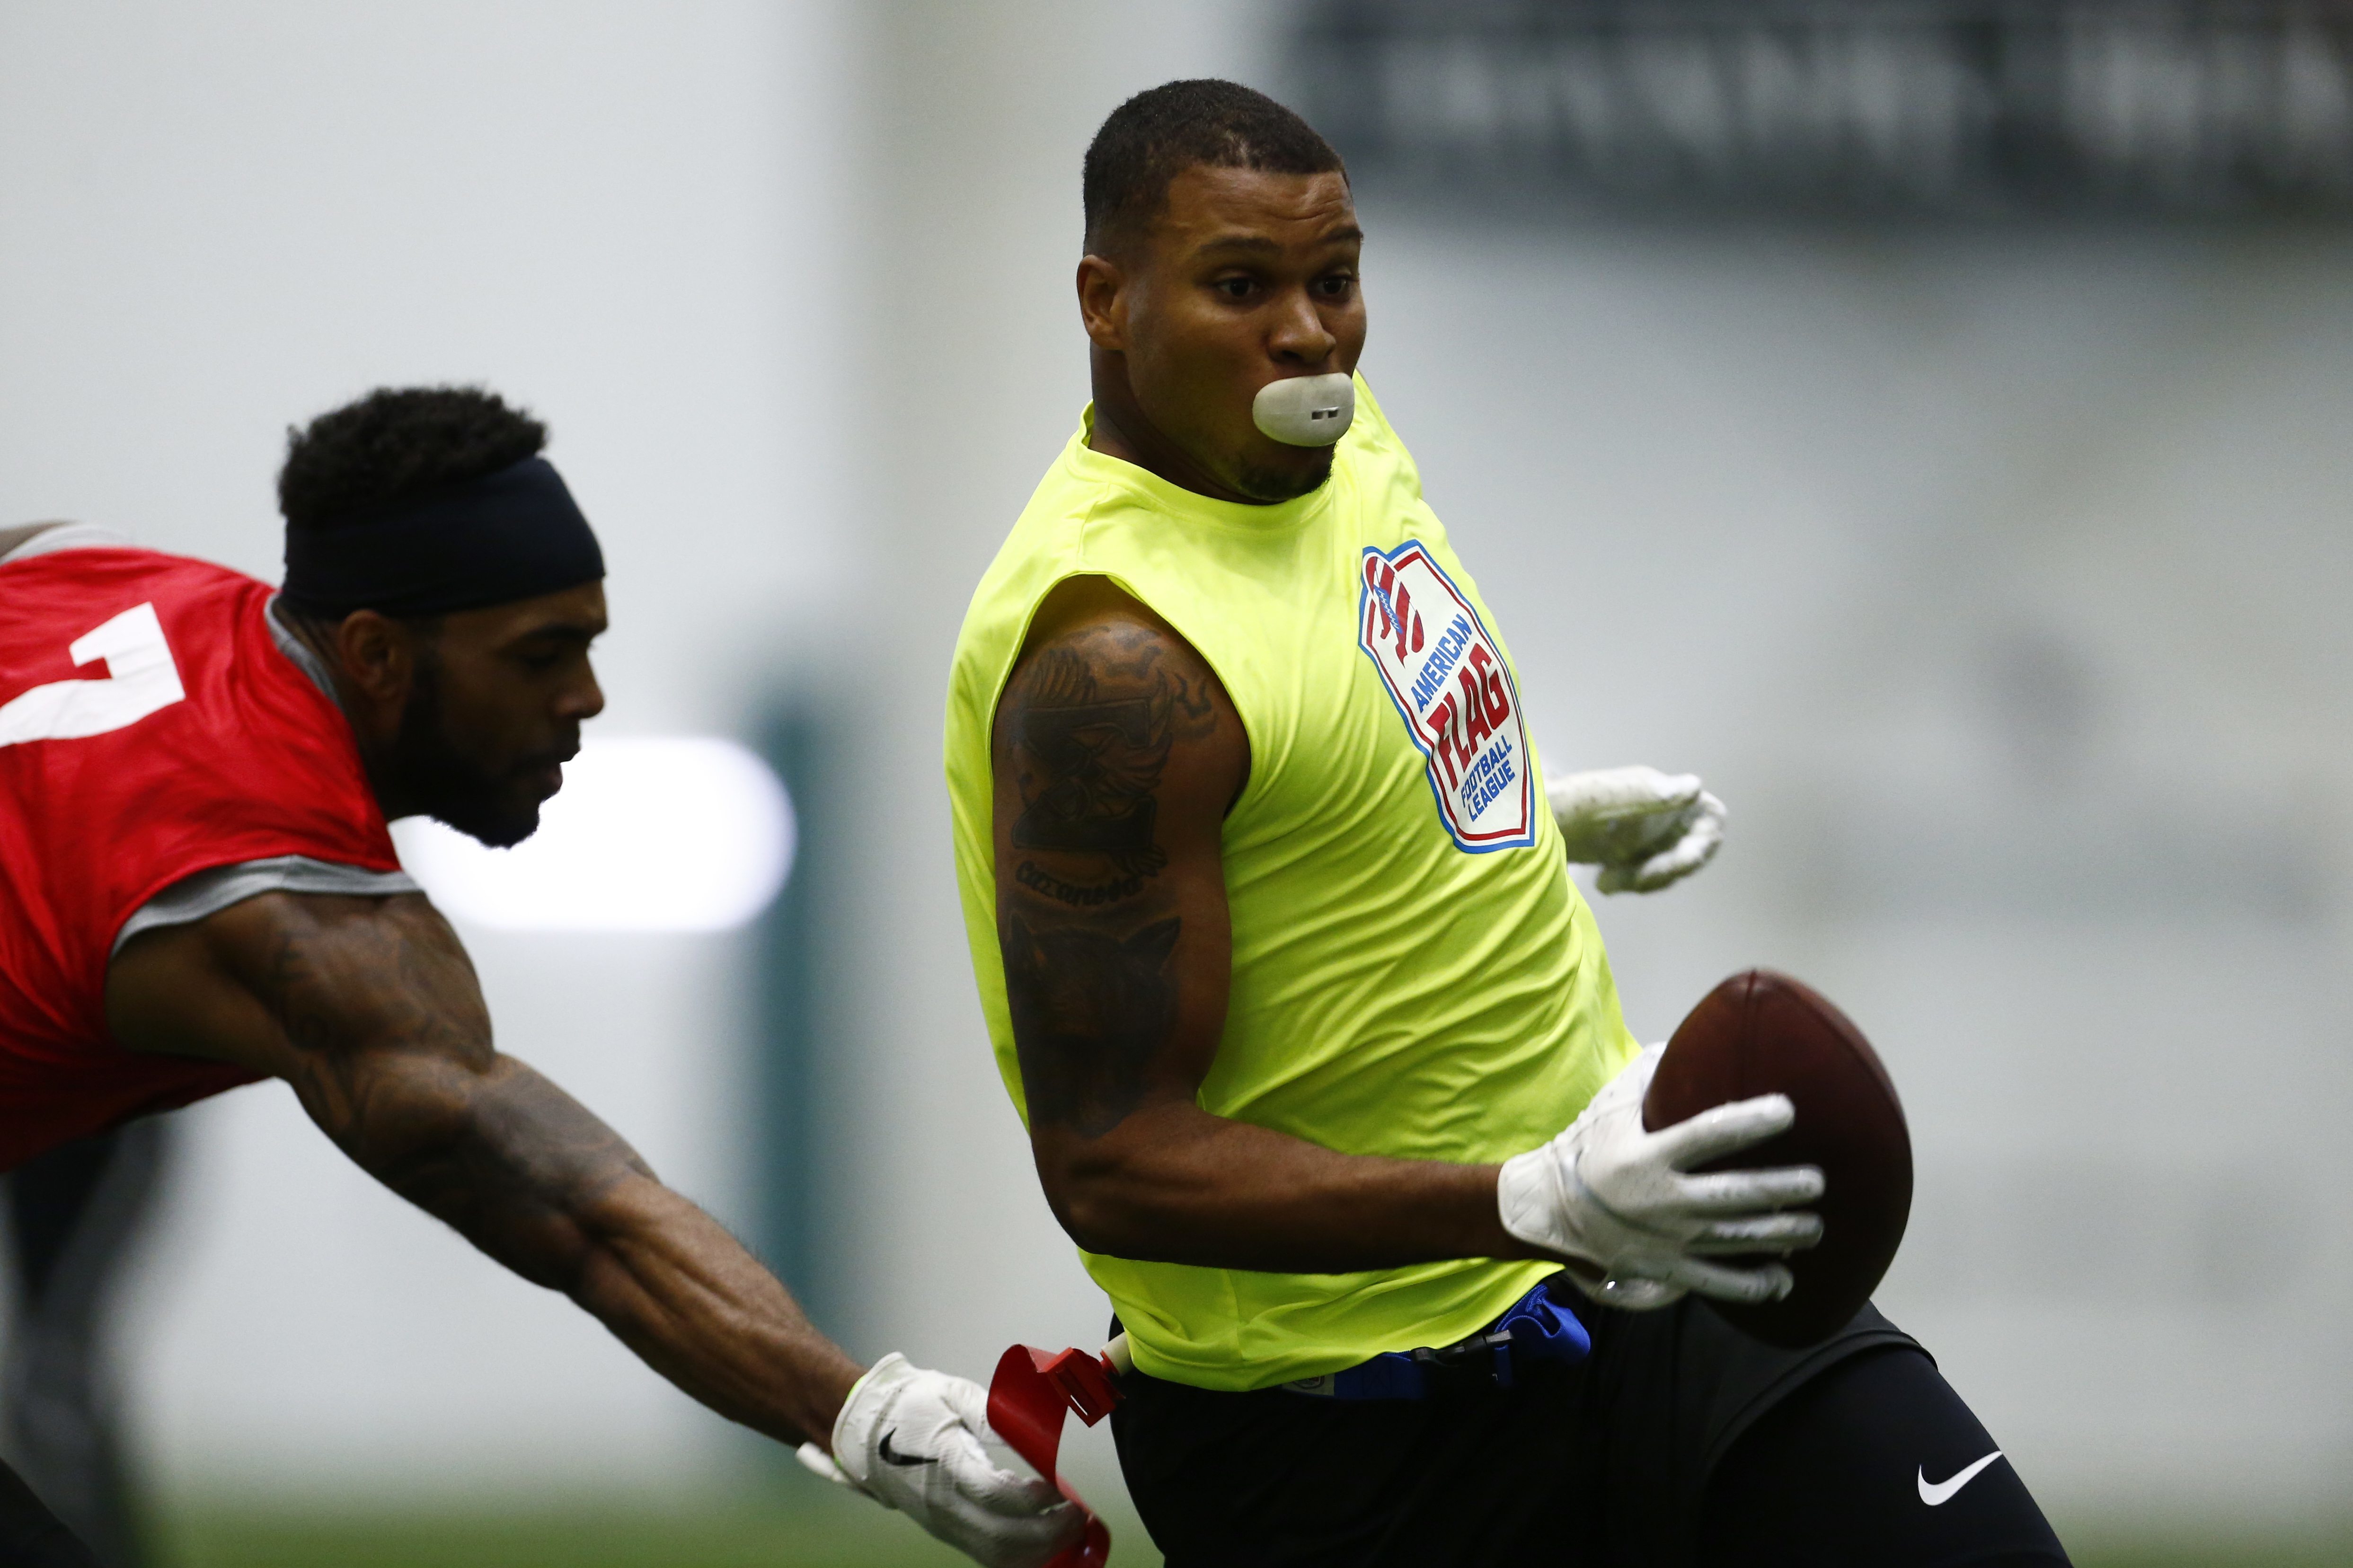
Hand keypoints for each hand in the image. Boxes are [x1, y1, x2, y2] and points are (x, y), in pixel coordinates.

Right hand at [796, 1353, 1082, 1567]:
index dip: (1033, 1497)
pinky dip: (1020, 1557)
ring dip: (1038, 1550)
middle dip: (1048, 1532)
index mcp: (946, 1464)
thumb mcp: (950, 1394)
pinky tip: (1045, 1541)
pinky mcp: (947, 1531)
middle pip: (1001, 1537)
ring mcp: (944, 1523)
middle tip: (1079, 1514)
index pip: (993, 1494)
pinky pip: (986, 1556)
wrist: (865, 1431)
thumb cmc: (911, 1407)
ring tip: (1069, 1529)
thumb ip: (988, 1412)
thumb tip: (1027, 1423)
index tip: (1060, 1486)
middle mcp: (943, 1503)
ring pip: (995, 1555)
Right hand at [1496, 1046, 1822, 1306]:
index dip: (1751, 1121)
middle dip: (1784, 1189)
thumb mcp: (1610, 1104)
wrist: (1551, 1210)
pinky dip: (1756, 1285)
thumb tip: (1691, 1041)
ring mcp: (1667, 1240)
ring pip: (1737, 1241)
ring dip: (1783, 1234)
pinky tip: (1784, 1277)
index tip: (1787, 1109)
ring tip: (1814, 1224)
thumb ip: (1650, 1073)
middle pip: (1736, 1195)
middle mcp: (1661, 1200)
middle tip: (1817, 1181)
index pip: (1708, 1134)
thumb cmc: (1588, 1148)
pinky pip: (1719, 1284)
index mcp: (1647, 1154)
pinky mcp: (1667, 1271)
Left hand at [1546, 766, 1725, 892]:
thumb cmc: (1554, 804)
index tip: (1676, 862)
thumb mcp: (1599, 798)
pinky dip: (1631, 883)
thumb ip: (1645, 793)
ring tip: (1606, 884)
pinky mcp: (1625, 851)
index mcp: (1657, 793)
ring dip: (1645, 881)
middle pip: (1692, 850)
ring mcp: (1642, 832)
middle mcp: (1657, 811)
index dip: (1704, 844)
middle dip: (1667, 871)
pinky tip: (1603, 884)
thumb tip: (1694, 785)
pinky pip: (1646, 875)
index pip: (1710, 816)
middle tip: (1636, 882)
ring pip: (1668, 866)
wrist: (1517, 823)